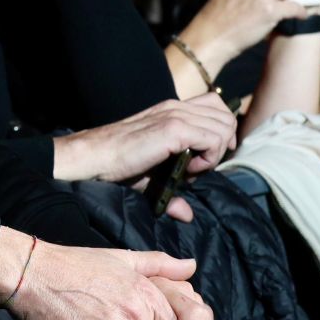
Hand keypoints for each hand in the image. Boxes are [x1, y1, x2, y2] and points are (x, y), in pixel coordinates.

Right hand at [53, 96, 238, 185]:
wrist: (94, 158)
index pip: (216, 106)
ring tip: (192, 169)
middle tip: (202, 165)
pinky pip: (213, 140)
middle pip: (225, 115)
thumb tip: (186, 214)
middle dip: (223, 144)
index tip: (209, 156)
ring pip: (223, 127)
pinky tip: (189, 170)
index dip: (221, 130)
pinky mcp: (174, 128)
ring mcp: (176, 115)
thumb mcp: (152, 173)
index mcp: (172, 110)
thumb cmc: (117, 165)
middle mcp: (177, 107)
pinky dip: (208, 158)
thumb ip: (173, 187)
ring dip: (215, 153)